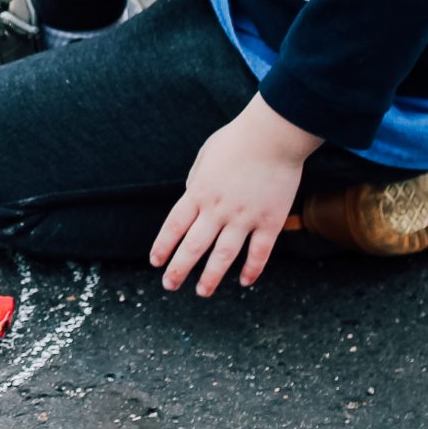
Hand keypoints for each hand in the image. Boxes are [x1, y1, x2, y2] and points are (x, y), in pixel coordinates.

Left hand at [150, 94, 322, 295]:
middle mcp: (218, 209)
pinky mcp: (270, 221)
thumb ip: (197, 182)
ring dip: (211, 277)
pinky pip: (259, 252)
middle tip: (169, 285)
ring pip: (224, 255)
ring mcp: (244, 217)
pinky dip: (252, 270)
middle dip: (179, 269)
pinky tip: (244, 282)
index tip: (155, 262)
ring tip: (202, 292)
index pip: (174, 226)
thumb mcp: (205, 157)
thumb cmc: (237, 141)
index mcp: (199, 192)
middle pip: (193, 246)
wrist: (272, 136)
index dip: (163, 246)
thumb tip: (193, 202)